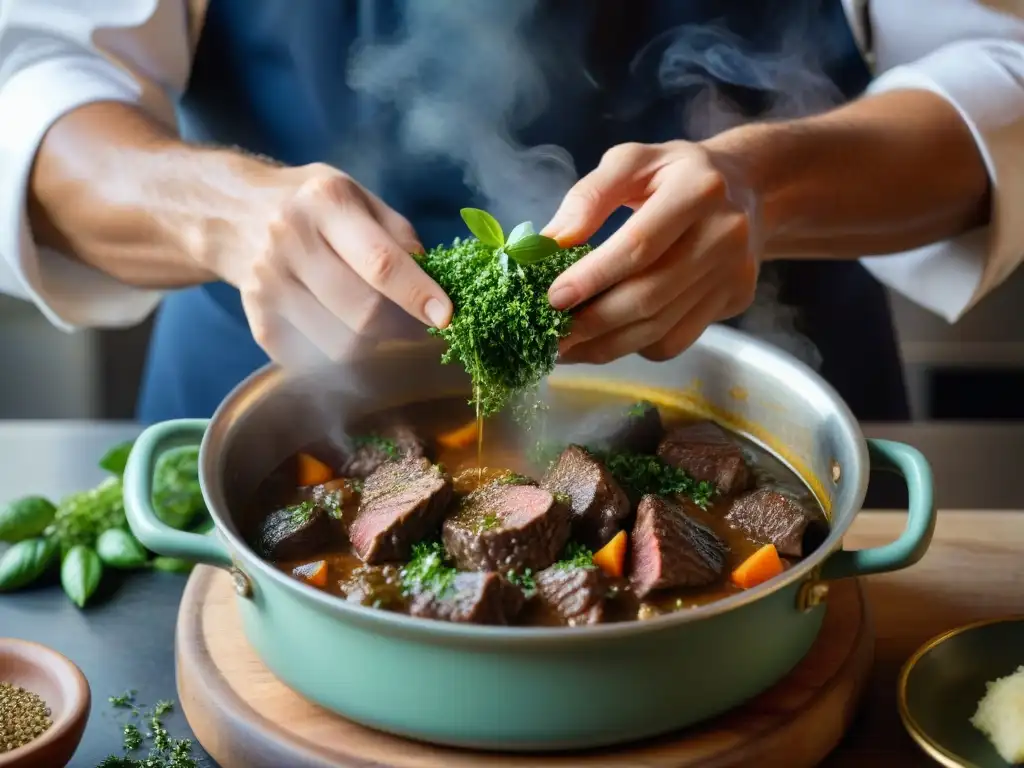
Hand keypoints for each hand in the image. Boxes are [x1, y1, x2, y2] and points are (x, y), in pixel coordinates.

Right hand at [207, 162, 452, 365]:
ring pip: (342, 346)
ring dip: (373, 344)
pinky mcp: (258, 321)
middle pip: (363, 313)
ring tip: (375, 321)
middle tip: (418, 324)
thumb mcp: (359, 198)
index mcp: (326, 202)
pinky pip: (315, 360)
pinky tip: (338, 325)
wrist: (233, 214)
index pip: (380, 262)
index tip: (446, 317)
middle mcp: (291, 240)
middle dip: (402, 327)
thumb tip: (435, 284)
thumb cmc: (313, 207)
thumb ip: (400, 237)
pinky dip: (338, 353)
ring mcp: (268, 284)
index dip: (418, 295)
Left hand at [542, 141, 758, 363]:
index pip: (639, 245)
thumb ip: (589, 197)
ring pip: (660, 328)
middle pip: (649, 295)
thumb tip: (550, 242)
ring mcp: (733, 273)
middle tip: (549, 335)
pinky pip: (675, 341)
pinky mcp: (734, 300)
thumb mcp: (631, 162)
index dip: (593, 277)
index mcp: (698, 189)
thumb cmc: (674, 173)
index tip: (552, 298)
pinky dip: (634, 347)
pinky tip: (604, 340)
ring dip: (605, 345)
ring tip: (565, 348)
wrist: (746, 188)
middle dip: (592, 322)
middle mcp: (724, 234)